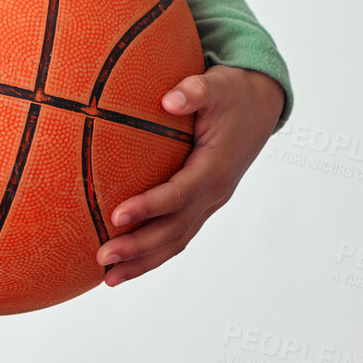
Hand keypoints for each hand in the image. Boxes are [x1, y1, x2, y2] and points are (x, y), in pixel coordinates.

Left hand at [95, 64, 285, 286]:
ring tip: (108, 278)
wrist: (260, 106)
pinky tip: (126, 264)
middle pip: (174, 229)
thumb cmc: (232, 92)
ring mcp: (210, 203)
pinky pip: (177, 235)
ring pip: (176, 241)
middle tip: (102, 256)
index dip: (149, 207)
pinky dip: (153, 254)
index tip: (116, 214)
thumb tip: (169, 100)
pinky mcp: (202, 205)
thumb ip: (195, 90)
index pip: (179, 194)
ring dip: (143, 261)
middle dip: (138, 247)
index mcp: (215, 167)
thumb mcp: (219, 84)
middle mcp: (214, 192)